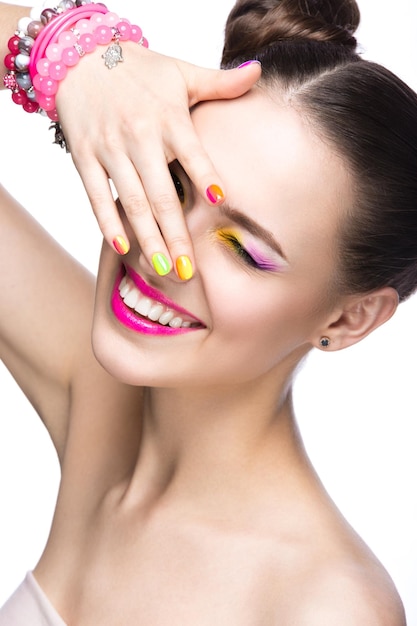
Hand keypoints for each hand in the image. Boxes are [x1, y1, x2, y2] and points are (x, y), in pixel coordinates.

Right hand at [56, 43, 260, 278]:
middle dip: (176, 234)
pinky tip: (122, 247)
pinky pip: (96, 195)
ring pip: (132, 201)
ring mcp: (109, 148)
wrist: (78, 56)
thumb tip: (258, 72)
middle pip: (161, 193)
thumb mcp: (180, 71)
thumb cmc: (138, 70)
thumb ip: (219, 81)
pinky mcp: (84, 156)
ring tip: (161, 268)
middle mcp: (139, 136)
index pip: (191, 150)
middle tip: (188, 269)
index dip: (204, 173)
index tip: (219, 200)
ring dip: (147, 237)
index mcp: (168, 117)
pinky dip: (107, 222)